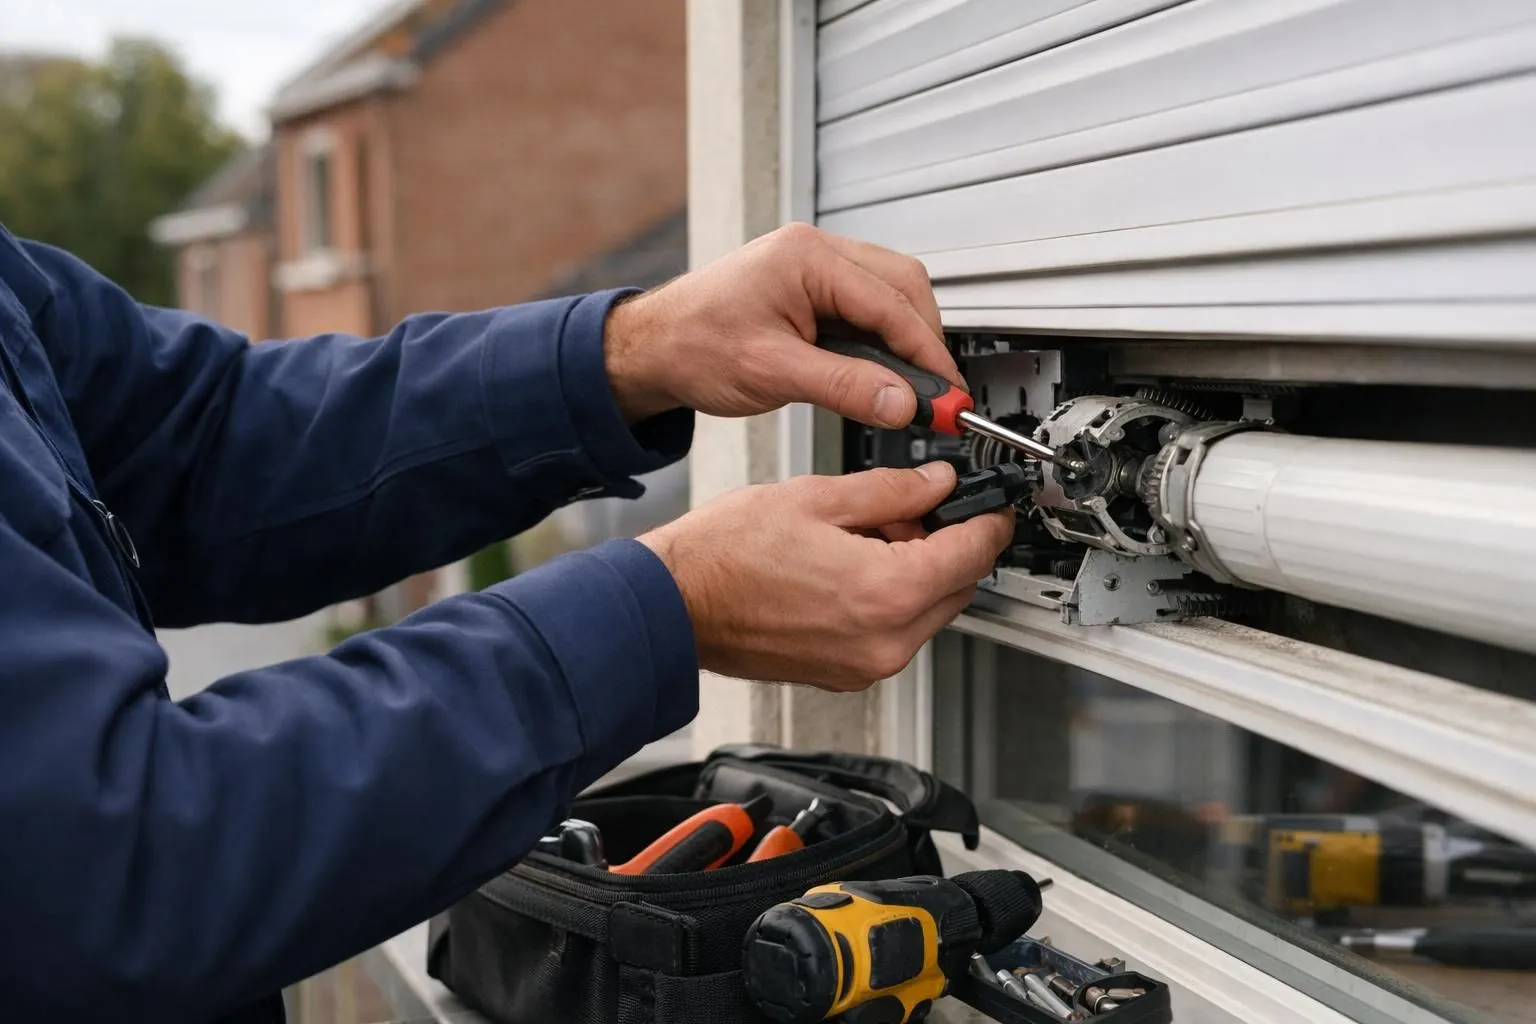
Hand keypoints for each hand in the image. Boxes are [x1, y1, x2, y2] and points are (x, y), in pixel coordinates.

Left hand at [604, 223, 961, 427]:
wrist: (649, 347)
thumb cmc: (690, 346)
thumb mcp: (772, 372)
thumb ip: (845, 386)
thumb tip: (903, 403)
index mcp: (807, 257)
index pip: (892, 303)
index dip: (927, 355)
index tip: (948, 397)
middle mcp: (816, 251)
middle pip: (904, 286)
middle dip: (925, 342)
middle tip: (937, 396)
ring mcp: (815, 266)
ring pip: (891, 294)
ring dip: (906, 340)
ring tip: (910, 389)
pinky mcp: (811, 287)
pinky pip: (866, 306)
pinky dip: (882, 340)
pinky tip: (881, 373)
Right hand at [638, 462, 1012, 690]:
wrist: (674, 604)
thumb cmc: (725, 556)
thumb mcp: (818, 497)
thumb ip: (892, 491)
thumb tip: (934, 484)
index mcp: (887, 593)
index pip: (973, 553)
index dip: (987, 518)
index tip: (988, 502)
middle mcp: (885, 641)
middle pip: (959, 587)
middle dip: (947, 544)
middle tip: (911, 507)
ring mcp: (865, 665)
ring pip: (928, 612)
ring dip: (919, 572)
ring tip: (866, 535)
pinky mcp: (845, 673)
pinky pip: (893, 633)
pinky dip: (890, 600)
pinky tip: (851, 567)